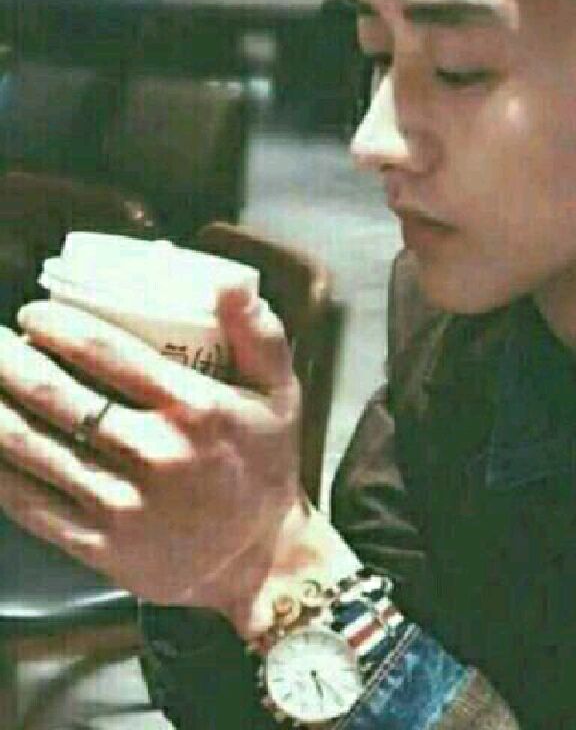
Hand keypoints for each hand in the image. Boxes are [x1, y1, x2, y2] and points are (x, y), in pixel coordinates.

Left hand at [0, 287, 351, 636]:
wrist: (263, 558)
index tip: (34, 314)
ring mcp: (123, 504)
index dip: (58, 327)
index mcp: (197, 409)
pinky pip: (30, 504)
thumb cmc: (267, 464)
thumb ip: (260, 334)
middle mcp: (156, 454)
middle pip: (57, 396)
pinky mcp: (101, 547)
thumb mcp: (282, 393)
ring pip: (32, 448)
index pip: (109, 353)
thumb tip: (228, 283)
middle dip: (9, 362)